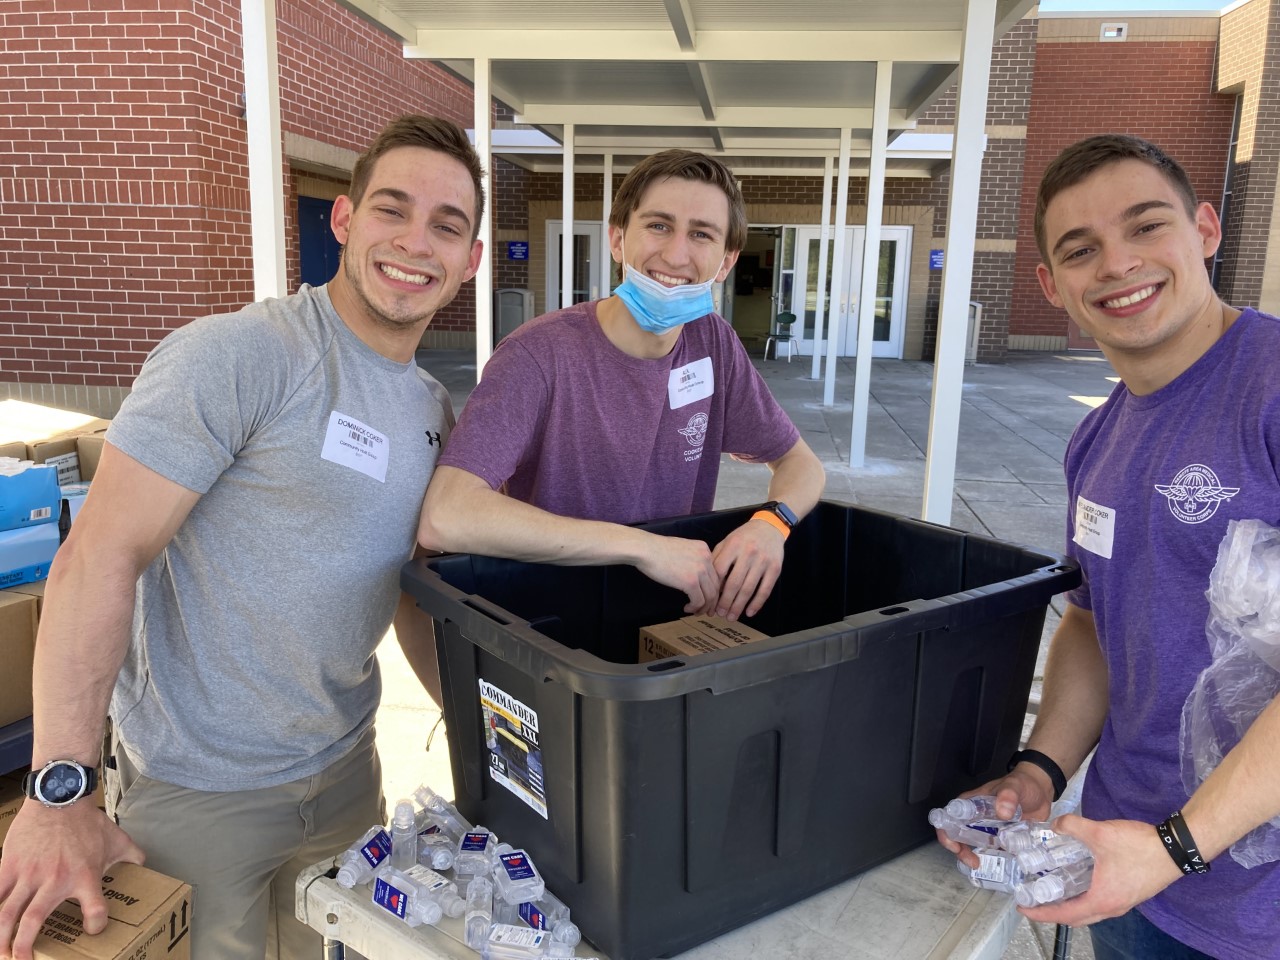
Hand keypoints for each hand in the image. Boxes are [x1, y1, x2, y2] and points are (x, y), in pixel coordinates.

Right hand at [0, 801, 144, 959]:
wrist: (60, 797)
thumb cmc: (87, 821)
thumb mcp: (117, 839)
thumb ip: (131, 856)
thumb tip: (143, 866)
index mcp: (85, 876)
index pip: (95, 910)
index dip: (95, 924)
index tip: (93, 930)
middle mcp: (55, 879)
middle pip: (33, 920)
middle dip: (24, 946)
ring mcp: (29, 873)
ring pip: (7, 912)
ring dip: (0, 936)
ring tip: (1, 952)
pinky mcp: (10, 865)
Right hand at [635, 535, 720, 614]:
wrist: (646, 549)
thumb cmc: (658, 549)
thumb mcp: (683, 548)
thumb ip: (693, 559)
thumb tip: (696, 575)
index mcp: (704, 549)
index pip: (715, 573)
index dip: (713, 588)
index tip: (708, 598)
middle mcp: (706, 559)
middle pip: (716, 585)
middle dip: (712, 601)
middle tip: (706, 610)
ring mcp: (700, 570)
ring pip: (710, 595)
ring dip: (704, 607)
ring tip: (696, 612)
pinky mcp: (691, 581)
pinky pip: (699, 600)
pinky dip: (694, 607)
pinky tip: (687, 608)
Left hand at [709, 519, 784, 619]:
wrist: (769, 527)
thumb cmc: (744, 537)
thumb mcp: (727, 541)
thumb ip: (717, 558)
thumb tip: (707, 582)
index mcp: (733, 546)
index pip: (720, 571)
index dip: (713, 589)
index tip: (708, 601)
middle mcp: (748, 553)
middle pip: (734, 583)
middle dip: (725, 602)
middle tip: (719, 614)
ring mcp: (763, 561)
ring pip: (749, 589)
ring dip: (739, 606)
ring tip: (731, 616)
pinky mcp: (775, 568)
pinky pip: (765, 589)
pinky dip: (757, 603)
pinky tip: (749, 612)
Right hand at [934, 770, 1053, 868]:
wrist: (1041, 791)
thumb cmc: (1023, 784)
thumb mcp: (1014, 786)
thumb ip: (1008, 795)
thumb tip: (1002, 811)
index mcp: (972, 803)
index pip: (949, 817)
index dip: (947, 833)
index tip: (956, 846)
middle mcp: (976, 817)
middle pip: (958, 835)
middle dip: (960, 851)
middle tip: (973, 862)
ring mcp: (988, 829)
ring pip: (974, 846)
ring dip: (975, 858)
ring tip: (983, 866)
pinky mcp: (1001, 838)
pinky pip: (993, 851)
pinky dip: (994, 860)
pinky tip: (1000, 866)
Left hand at [1018, 814, 1182, 926]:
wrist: (1176, 849)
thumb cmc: (1140, 847)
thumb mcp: (1100, 833)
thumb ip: (1072, 826)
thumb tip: (1055, 824)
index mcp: (1102, 900)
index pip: (1065, 914)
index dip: (1041, 913)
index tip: (1023, 909)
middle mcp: (1112, 908)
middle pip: (1076, 919)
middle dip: (1052, 913)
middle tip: (1034, 903)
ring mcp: (1123, 903)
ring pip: (1090, 913)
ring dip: (1070, 907)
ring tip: (1052, 892)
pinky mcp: (1131, 895)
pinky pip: (1101, 904)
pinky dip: (1085, 900)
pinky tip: (1078, 882)